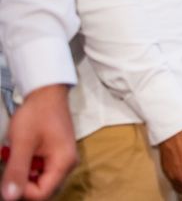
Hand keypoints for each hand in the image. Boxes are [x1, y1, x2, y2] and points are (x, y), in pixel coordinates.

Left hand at [1, 84, 75, 200]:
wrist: (47, 93)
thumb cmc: (37, 114)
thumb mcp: (22, 143)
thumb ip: (16, 171)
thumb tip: (10, 197)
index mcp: (63, 163)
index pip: (41, 194)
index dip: (22, 190)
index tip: (11, 174)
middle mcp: (67, 164)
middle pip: (43, 190)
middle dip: (23, 181)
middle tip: (13, 163)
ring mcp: (63, 160)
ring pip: (40, 181)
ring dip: (24, 173)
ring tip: (16, 155)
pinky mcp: (57, 155)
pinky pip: (41, 171)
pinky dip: (28, 166)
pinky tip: (22, 153)